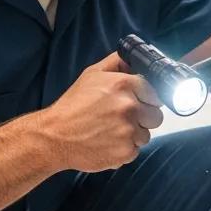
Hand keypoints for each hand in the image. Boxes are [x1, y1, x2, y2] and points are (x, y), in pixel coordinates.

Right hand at [41, 52, 164, 171]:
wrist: (55, 136)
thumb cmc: (72, 105)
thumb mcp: (92, 74)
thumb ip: (117, 63)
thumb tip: (136, 58)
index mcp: (124, 85)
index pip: (155, 93)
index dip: (145, 100)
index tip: (135, 104)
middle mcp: (129, 107)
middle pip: (156, 116)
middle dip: (142, 118)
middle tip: (121, 119)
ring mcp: (128, 131)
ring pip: (146, 135)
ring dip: (133, 135)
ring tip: (111, 132)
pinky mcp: (125, 152)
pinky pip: (135, 151)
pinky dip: (124, 150)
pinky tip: (108, 143)